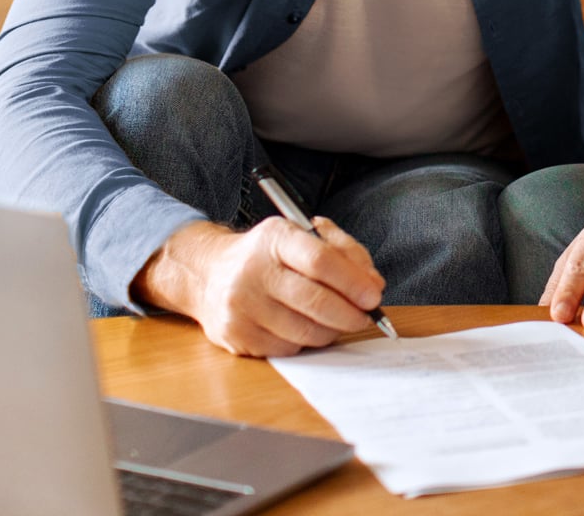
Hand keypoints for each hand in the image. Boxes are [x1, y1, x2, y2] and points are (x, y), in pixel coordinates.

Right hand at [133, 217, 385, 357]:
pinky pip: (288, 348)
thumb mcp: (304, 235)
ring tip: (338, 320)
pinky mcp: (237, 336)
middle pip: (315, 300)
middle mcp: (252, 271)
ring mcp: (241, 306)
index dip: (353, 282)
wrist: (209, 274)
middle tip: (366, 316)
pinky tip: (307, 327)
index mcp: (274, 238)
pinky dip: (307, 341)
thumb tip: (372, 284)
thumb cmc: (268, 255)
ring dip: (332, 330)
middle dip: (350, 313)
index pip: (320, 261)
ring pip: (305, 330)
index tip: (374, 295)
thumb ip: (344, 252)